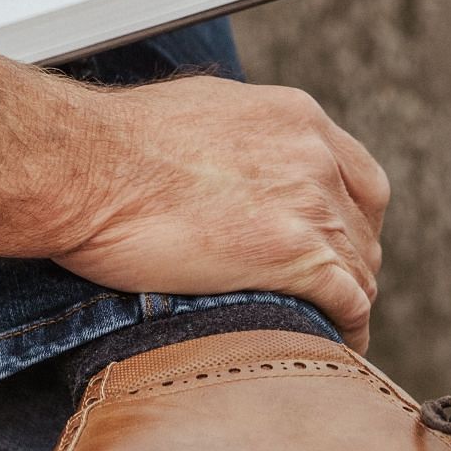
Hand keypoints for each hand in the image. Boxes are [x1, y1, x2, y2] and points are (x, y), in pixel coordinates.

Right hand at [54, 77, 391, 351]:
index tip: (336, 239)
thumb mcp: (201, 111)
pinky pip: (347, 301)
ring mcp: (309, 205)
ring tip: (332, 323)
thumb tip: (234, 157)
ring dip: (349, 297)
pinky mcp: (295, 255)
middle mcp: (315, 156)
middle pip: (363, 223)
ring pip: (360, 265)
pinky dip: (349, 325)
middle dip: (350, 259)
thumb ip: (241, 135)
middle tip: (331, 287)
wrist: (87, 165)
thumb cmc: (116, 141)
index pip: (359, 176)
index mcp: (296, 118)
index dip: (352, 215)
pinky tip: (339, 339)